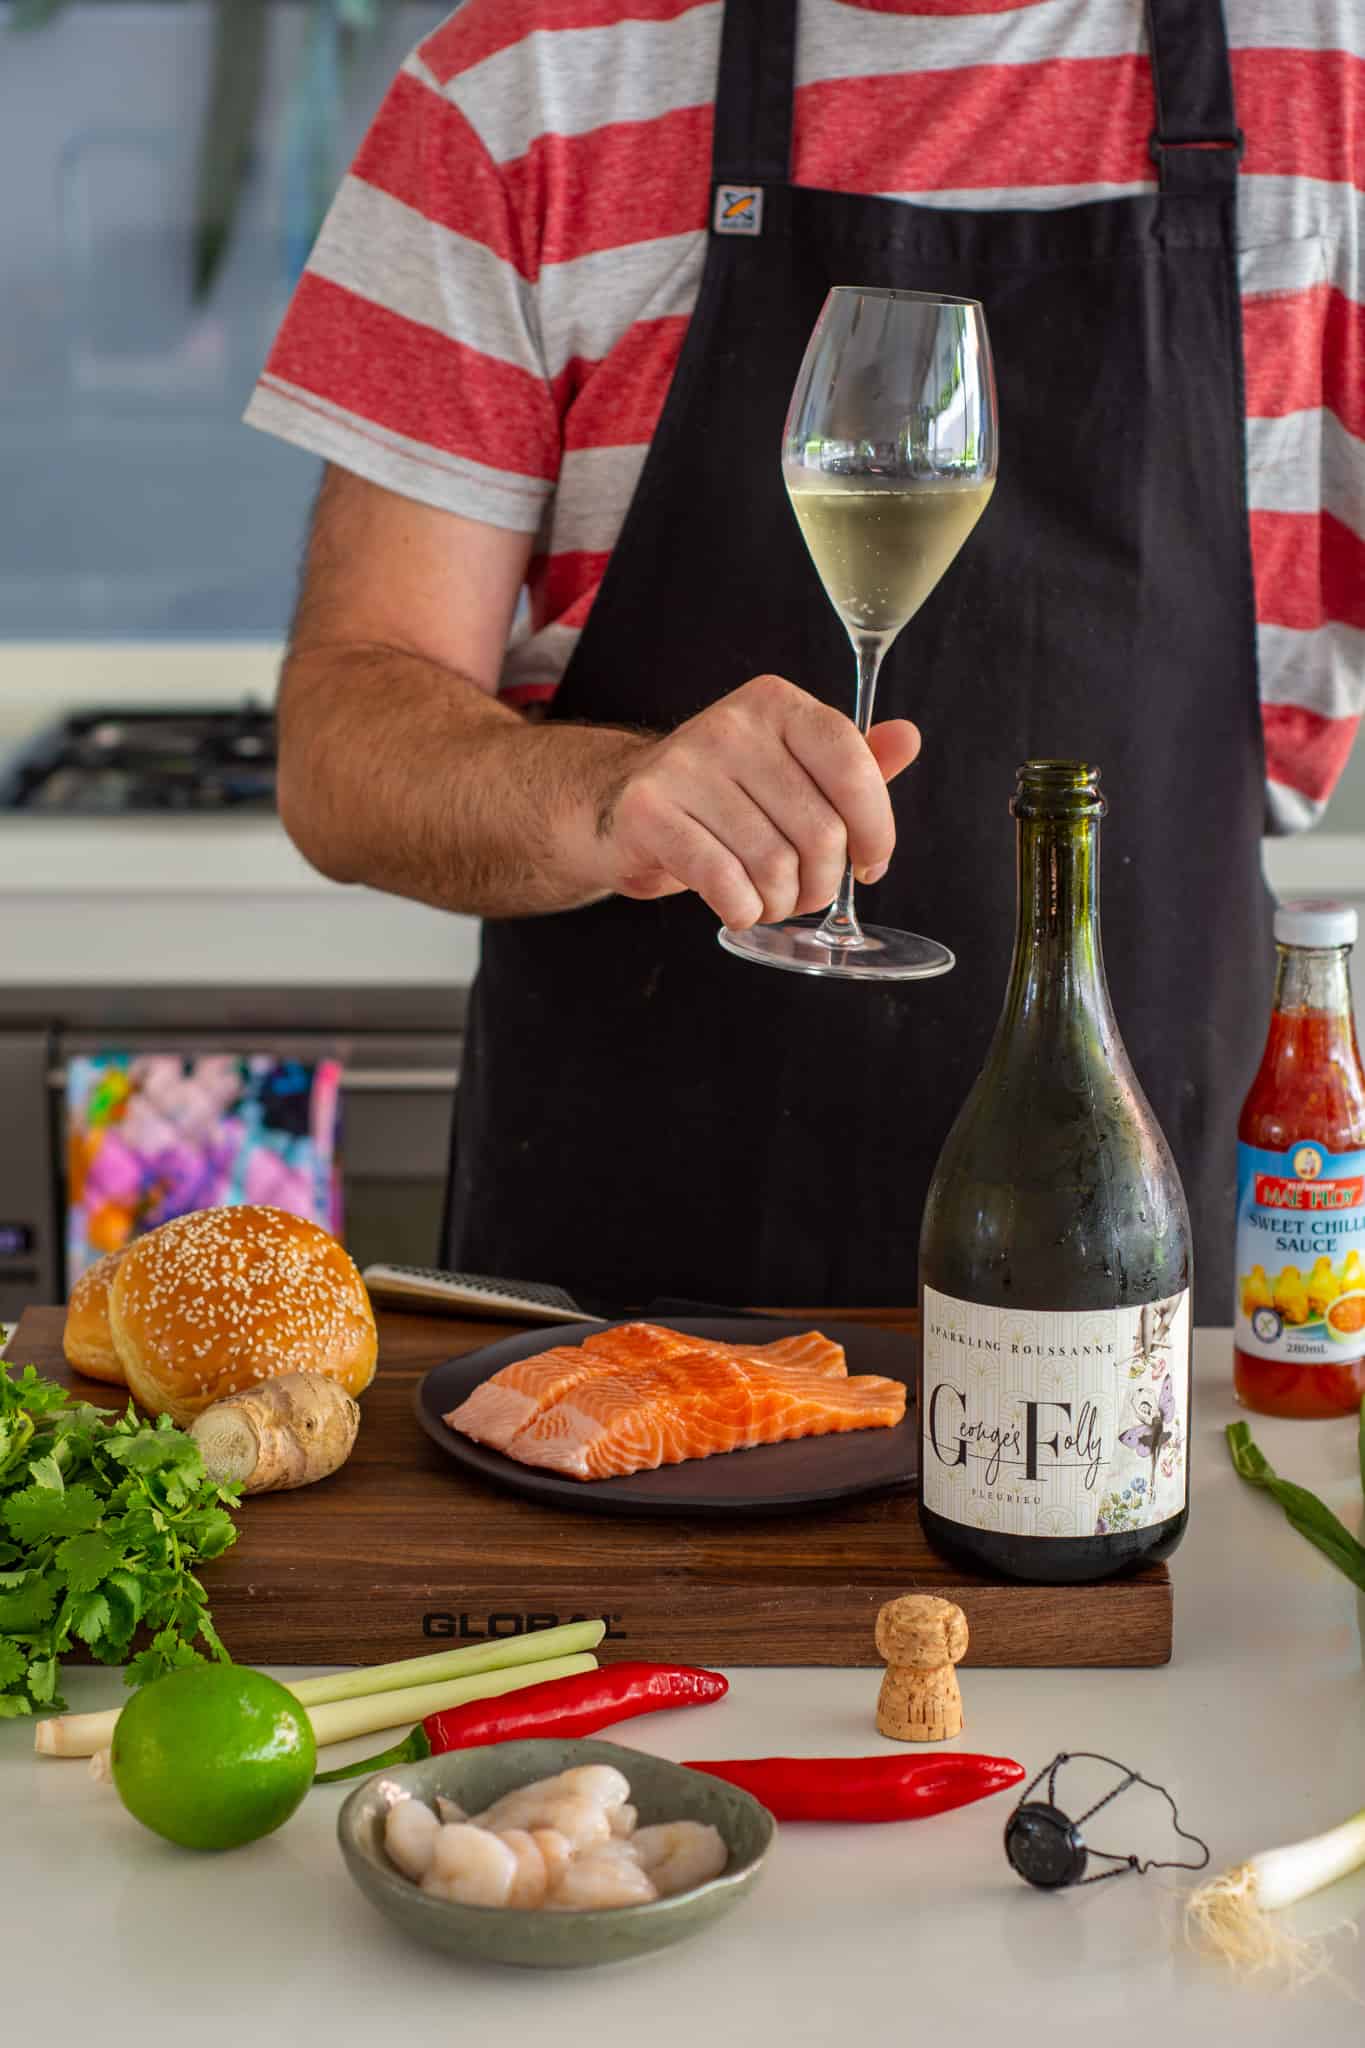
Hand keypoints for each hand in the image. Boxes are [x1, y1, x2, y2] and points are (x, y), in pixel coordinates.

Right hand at [587, 675, 920, 927]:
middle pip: (819, 829)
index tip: (870, 864)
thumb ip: (853, 762)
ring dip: (781, 902)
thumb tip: (908, 738)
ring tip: (769, 899)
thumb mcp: (792, 768)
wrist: (621, 805)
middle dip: (823, 881)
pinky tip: (737, 906)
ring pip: (774, 864)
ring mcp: (685, 765)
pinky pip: (726, 883)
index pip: (851, 765)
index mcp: (776, 704)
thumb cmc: (723, 795)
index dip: (875, 829)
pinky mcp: (649, 812)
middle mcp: (731, 725)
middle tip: (807, 892)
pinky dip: (743, 910)